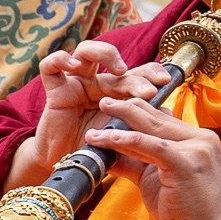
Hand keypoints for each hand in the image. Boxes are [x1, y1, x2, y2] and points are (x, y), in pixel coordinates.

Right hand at [12, 41, 169, 187]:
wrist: (71, 167)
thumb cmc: (98, 152)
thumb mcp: (125, 137)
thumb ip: (143, 124)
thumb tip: (170, 113)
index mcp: (116, 93)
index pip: (136, 72)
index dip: (151, 71)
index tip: (164, 80)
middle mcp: (97, 84)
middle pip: (116, 65)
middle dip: (136, 76)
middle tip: (148, 92)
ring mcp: (76, 85)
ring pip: (86, 51)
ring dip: (104, 53)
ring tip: (118, 69)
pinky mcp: (55, 91)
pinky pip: (51, 67)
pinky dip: (60, 60)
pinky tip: (73, 65)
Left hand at [86, 96, 220, 219]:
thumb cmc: (183, 207)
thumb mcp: (153, 178)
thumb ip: (134, 162)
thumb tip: (106, 154)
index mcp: (194, 139)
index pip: (163, 118)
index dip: (138, 110)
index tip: (115, 104)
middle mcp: (198, 139)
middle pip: (157, 118)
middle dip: (128, 107)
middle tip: (104, 100)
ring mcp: (195, 149)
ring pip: (152, 129)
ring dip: (122, 121)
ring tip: (101, 111)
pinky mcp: (186, 162)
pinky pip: (151, 146)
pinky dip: (126, 140)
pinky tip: (106, 138)